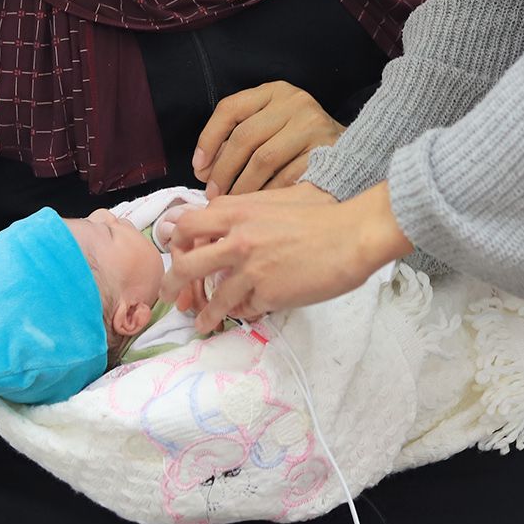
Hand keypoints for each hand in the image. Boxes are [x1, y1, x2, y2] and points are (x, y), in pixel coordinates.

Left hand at [162, 182, 411, 333]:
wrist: (353, 234)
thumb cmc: (321, 214)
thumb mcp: (275, 199)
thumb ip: (245, 209)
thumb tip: (221, 216)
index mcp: (236, 211)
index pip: (187, 226)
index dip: (178, 244)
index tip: (179, 256)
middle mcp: (237, 239)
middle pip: (186, 266)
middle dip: (172, 285)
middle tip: (170, 297)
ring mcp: (250, 268)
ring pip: (212, 297)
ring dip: (203, 314)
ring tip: (201, 324)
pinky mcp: (268, 293)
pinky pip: (244, 309)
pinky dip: (241, 314)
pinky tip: (241, 317)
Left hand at [193, 81, 344, 197]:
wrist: (351, 150)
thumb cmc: (298, 142)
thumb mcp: (270, 125)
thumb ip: (238, 138)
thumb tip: (204, 169)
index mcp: (274, 91)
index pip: (230, 108)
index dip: (208, 139)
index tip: (199, 167)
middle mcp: (294, 102)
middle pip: (245, 136)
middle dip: (223, 169)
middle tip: (212, 193)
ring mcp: (312, 125)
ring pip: (263, 159)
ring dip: (242, 186)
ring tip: (232, 201)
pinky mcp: (325, 150)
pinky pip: (286, 177)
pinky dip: (267, 194)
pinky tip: (258, 205)